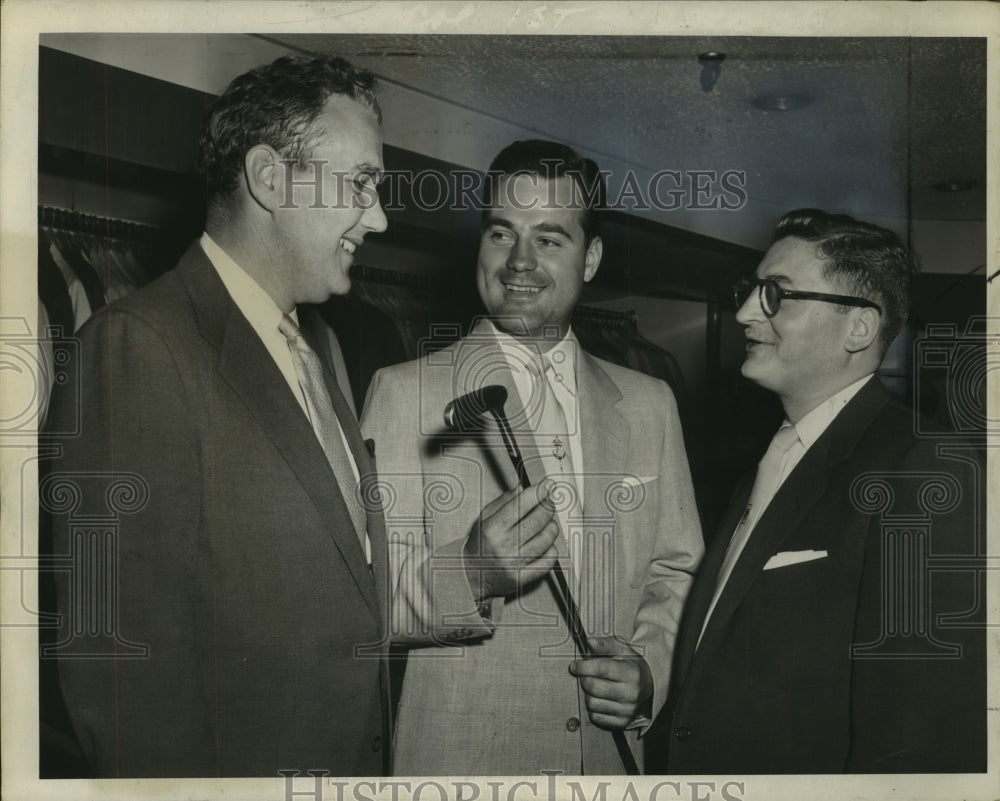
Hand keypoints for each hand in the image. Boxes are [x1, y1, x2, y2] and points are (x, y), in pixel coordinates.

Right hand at [464, 479, 559, 599]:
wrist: (471, 575)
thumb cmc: (480, 544)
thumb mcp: (484, 518)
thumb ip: (504, 501)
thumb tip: (523, 488)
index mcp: (492, 528)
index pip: (520, 506)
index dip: (538, 493)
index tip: (548, 485)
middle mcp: (503, 546)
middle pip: (537, 521)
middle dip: (548, 507)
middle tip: (549, 503)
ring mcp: (514, 563)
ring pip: (546, 540)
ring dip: (552, 527)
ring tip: (548, 523)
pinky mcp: (523, 578)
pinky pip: (548, 561)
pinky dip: (552, 549)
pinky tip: (546, 545)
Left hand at [569, 636, 652, 729]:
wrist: (650, 689)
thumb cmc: (632, 668)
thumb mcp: (623, 651)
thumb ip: (606, 644)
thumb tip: (589, 642)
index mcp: (631, 673)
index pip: (602, 669)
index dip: (584, 667)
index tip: (574, 666)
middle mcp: (630, 693)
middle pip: (594, 687)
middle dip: (584, 679)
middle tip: (585, 676)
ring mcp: (627, 710)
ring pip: (592, 703)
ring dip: (588, 694)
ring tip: (594, 688)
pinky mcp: (622, 722)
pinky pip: (596, 717)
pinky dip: (593, 708)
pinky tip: (599, 699)